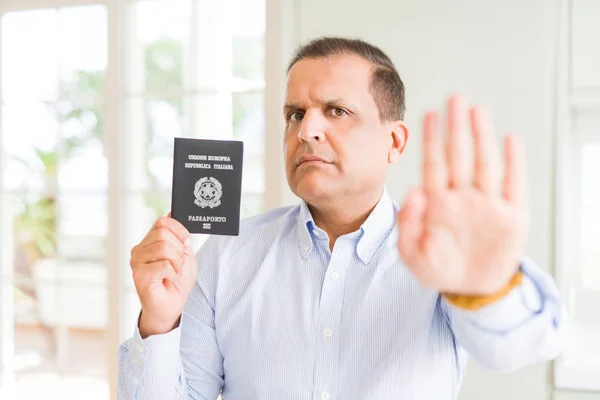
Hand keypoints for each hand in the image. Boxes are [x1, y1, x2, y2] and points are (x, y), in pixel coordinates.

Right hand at [130, 213, 196, 337]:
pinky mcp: (139, 275)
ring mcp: (137, 262)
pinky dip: (172, 273)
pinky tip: (167, 281)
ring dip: (177, 262)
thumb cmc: (177, 282)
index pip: (162, 222)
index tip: (185, 243)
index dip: (179, 230)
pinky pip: (164, 265)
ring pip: (164, 248)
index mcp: (149, 242)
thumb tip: (171, 214)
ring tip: (172, 273)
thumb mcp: (185, 255)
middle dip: (179, 249)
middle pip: (163, 233)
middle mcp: (139, 250)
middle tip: (177, 264)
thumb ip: (179, 236)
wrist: (171, 307)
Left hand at [396, 95, 529, 295]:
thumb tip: (414, 192)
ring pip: (485, 163)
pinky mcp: (511, 216)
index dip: (432, 140)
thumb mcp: (412, 254)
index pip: (434, 164)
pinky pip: (513, 185)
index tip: (429, 114)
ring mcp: (487, 205)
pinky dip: (513, 163)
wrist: (469, 290)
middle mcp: (462, 198)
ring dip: (482, 137)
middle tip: (455, 98)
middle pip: (460, 156)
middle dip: (457, 128)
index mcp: (438, 204)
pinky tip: (510, 140)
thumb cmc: (439, 269)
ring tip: (478, 111)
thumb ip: (408, 225)